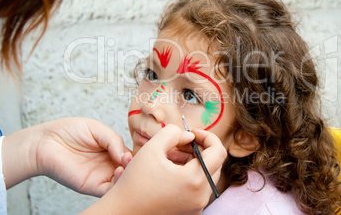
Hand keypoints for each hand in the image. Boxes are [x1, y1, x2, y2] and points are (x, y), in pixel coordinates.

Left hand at [3, 117, 130, 196]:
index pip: (130, 155)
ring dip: (128, 175)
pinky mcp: (91, 186)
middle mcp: (109, 164)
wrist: (46, 142)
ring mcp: (101, 176)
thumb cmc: (69, 131)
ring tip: (125, 165)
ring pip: (122, 182)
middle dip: (135, 166)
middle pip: (129, 169)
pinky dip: (117, 185)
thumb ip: (114, 140)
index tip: (141, 150)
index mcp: (111, 150)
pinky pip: (109, 190)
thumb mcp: (97, 129)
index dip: (137, 154)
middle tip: (134, 159)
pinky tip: (118, 172)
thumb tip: (126, 155)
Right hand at [83, 124, 226, 214]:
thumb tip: (189, 136)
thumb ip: (173, 133)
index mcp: (195, 180)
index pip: (219, 151)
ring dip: (193, 161)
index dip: (207, 136)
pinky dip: (189, 175)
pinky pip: (197, 188)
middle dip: (199, 149)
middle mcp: (200, 196)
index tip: (192, 132)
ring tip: (171, 155)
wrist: (121, 212)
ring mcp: (196, 206)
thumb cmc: (134, 182)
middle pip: (214, 164)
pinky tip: (170, 170)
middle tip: (180, 143)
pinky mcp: (189, 211)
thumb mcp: (152, 148)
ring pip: (205, 176)